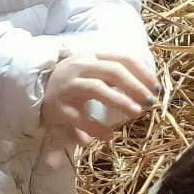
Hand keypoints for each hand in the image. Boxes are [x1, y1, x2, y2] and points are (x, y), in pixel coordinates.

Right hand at [40, 48, 158, 152]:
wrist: (38, 88)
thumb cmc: (74, 80)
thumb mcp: (94, 71)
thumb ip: (117, 76)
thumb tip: (149, 87)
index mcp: (93, 56)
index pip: (122, 57)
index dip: (142, 72)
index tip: (155, 87)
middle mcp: (80, 66)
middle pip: (113, 71)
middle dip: (135, 86)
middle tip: (150, 101)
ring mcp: (68, 85)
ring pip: (97, 88)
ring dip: (119, 100)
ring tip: (136, 113)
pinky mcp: (58, 106)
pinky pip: (79, 117)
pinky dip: (95, 127)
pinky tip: (108, 137)